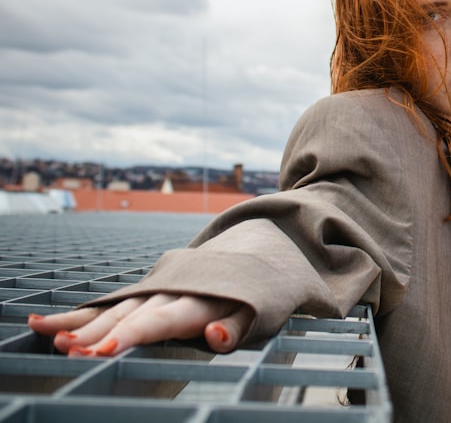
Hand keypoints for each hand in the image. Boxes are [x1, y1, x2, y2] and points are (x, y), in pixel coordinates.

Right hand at [28, 294, 254, 356]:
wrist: (258, 247)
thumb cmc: (260, 291)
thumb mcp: (261, 311)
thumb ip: (237, 327)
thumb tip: (215, 338)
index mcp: (201, 299)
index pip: (162, 320)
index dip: (132, 334)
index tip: (103, 349)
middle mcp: (173, 290)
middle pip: (131, 314)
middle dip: (99, 332)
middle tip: (67, 348)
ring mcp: (157, 287)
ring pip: (115, 308)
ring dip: (82, 324)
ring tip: (48, 335)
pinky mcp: (148, 288)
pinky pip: (111, 304)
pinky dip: (80, 315)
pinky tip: (43, 324)